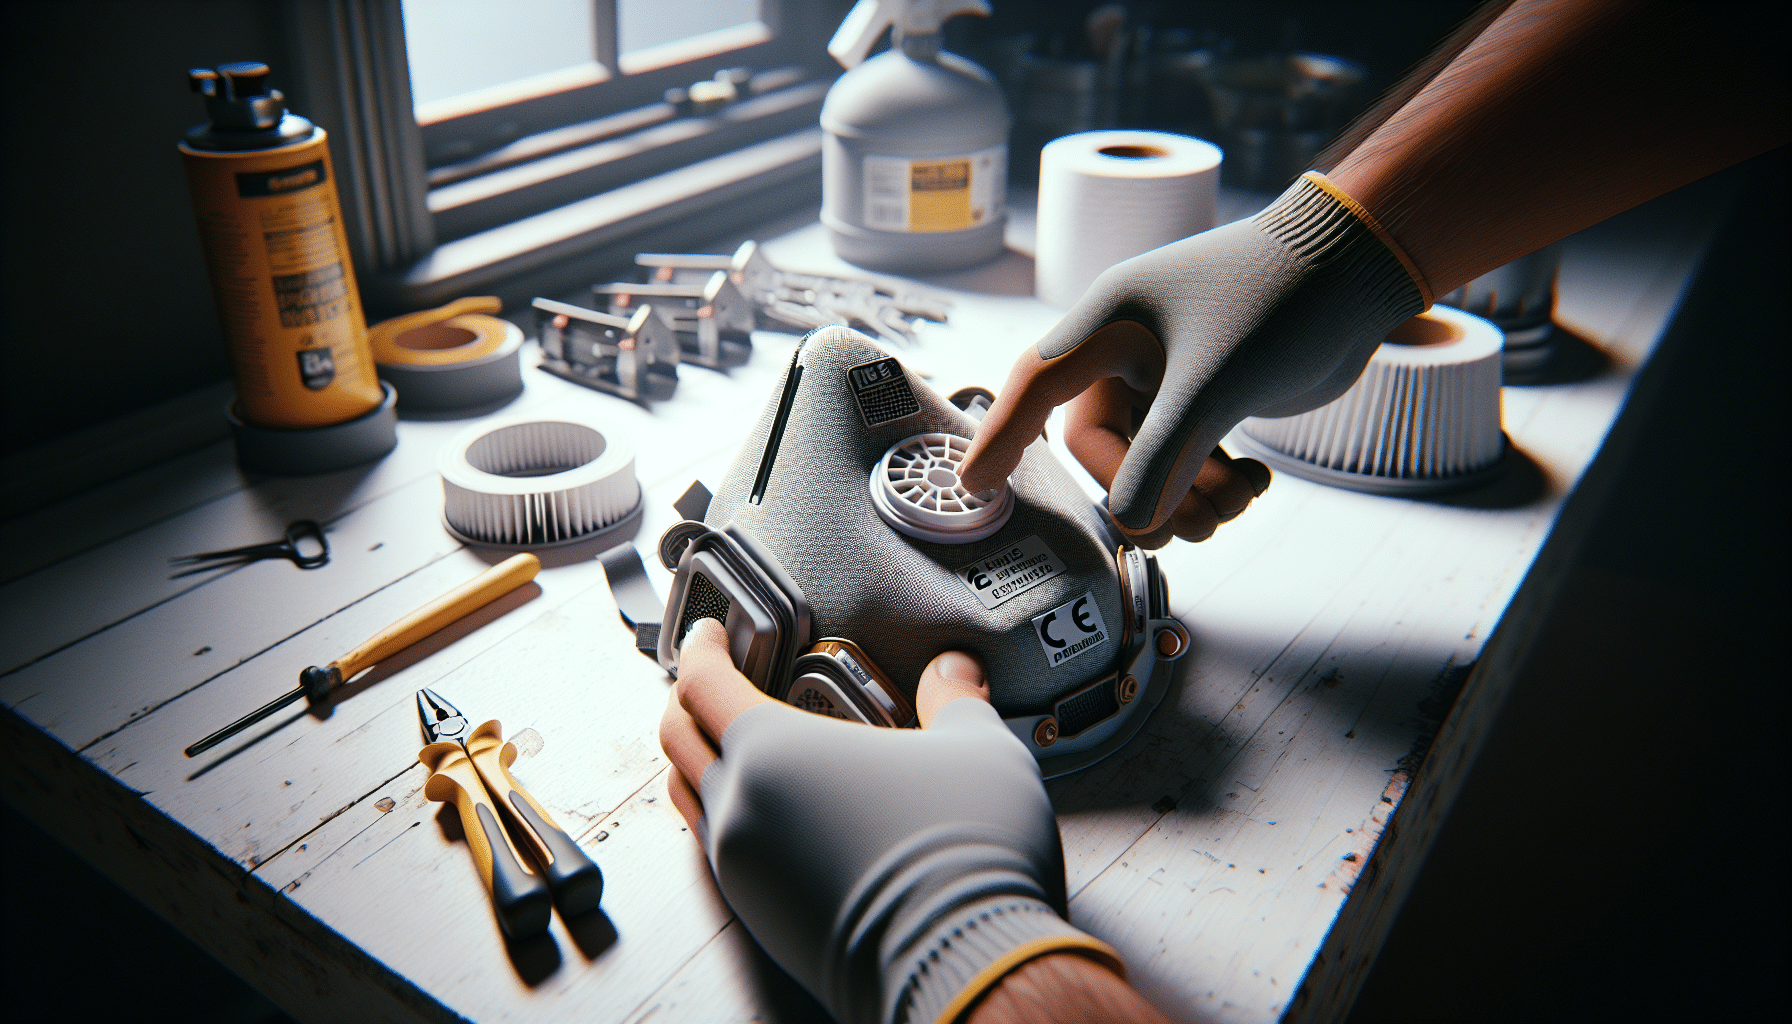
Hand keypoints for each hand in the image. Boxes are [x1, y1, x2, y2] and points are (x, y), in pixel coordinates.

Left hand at [660, 618, 1131, 1023]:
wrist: (963, 964)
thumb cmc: (962, 855)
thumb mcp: (975, 747)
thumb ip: (954, 697)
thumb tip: (956, 670)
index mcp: (775, 749)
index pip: (704, 681)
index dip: (705, 646)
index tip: (713, 631)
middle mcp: (740, 807)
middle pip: (677, 737)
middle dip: (687, 699)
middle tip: (711, 681)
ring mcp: (741, 867)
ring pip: (689, 796)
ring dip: (698, 759)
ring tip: (731, 743)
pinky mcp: (757, 914)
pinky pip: (717, 848)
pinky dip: (725, 814)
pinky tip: (768, 813)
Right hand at [960, 173, 1425, 545]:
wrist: (1360, 270)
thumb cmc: (1279, 298)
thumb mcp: (1212, 384)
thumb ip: (1163, 459)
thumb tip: (1131, 526)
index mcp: (1110, 325)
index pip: (1036, 385)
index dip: (1001, 436)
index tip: (973, 486)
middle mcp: (1131, 350)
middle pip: (1104, 450)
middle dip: (1149, 494)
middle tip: (1195, 525)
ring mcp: (1171, 374)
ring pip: (1152, 463)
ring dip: (1190, 498)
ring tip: (1236, 500)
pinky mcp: (1211, 395)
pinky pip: (1190, 459)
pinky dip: (1218, 482)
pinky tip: (1257, 480)